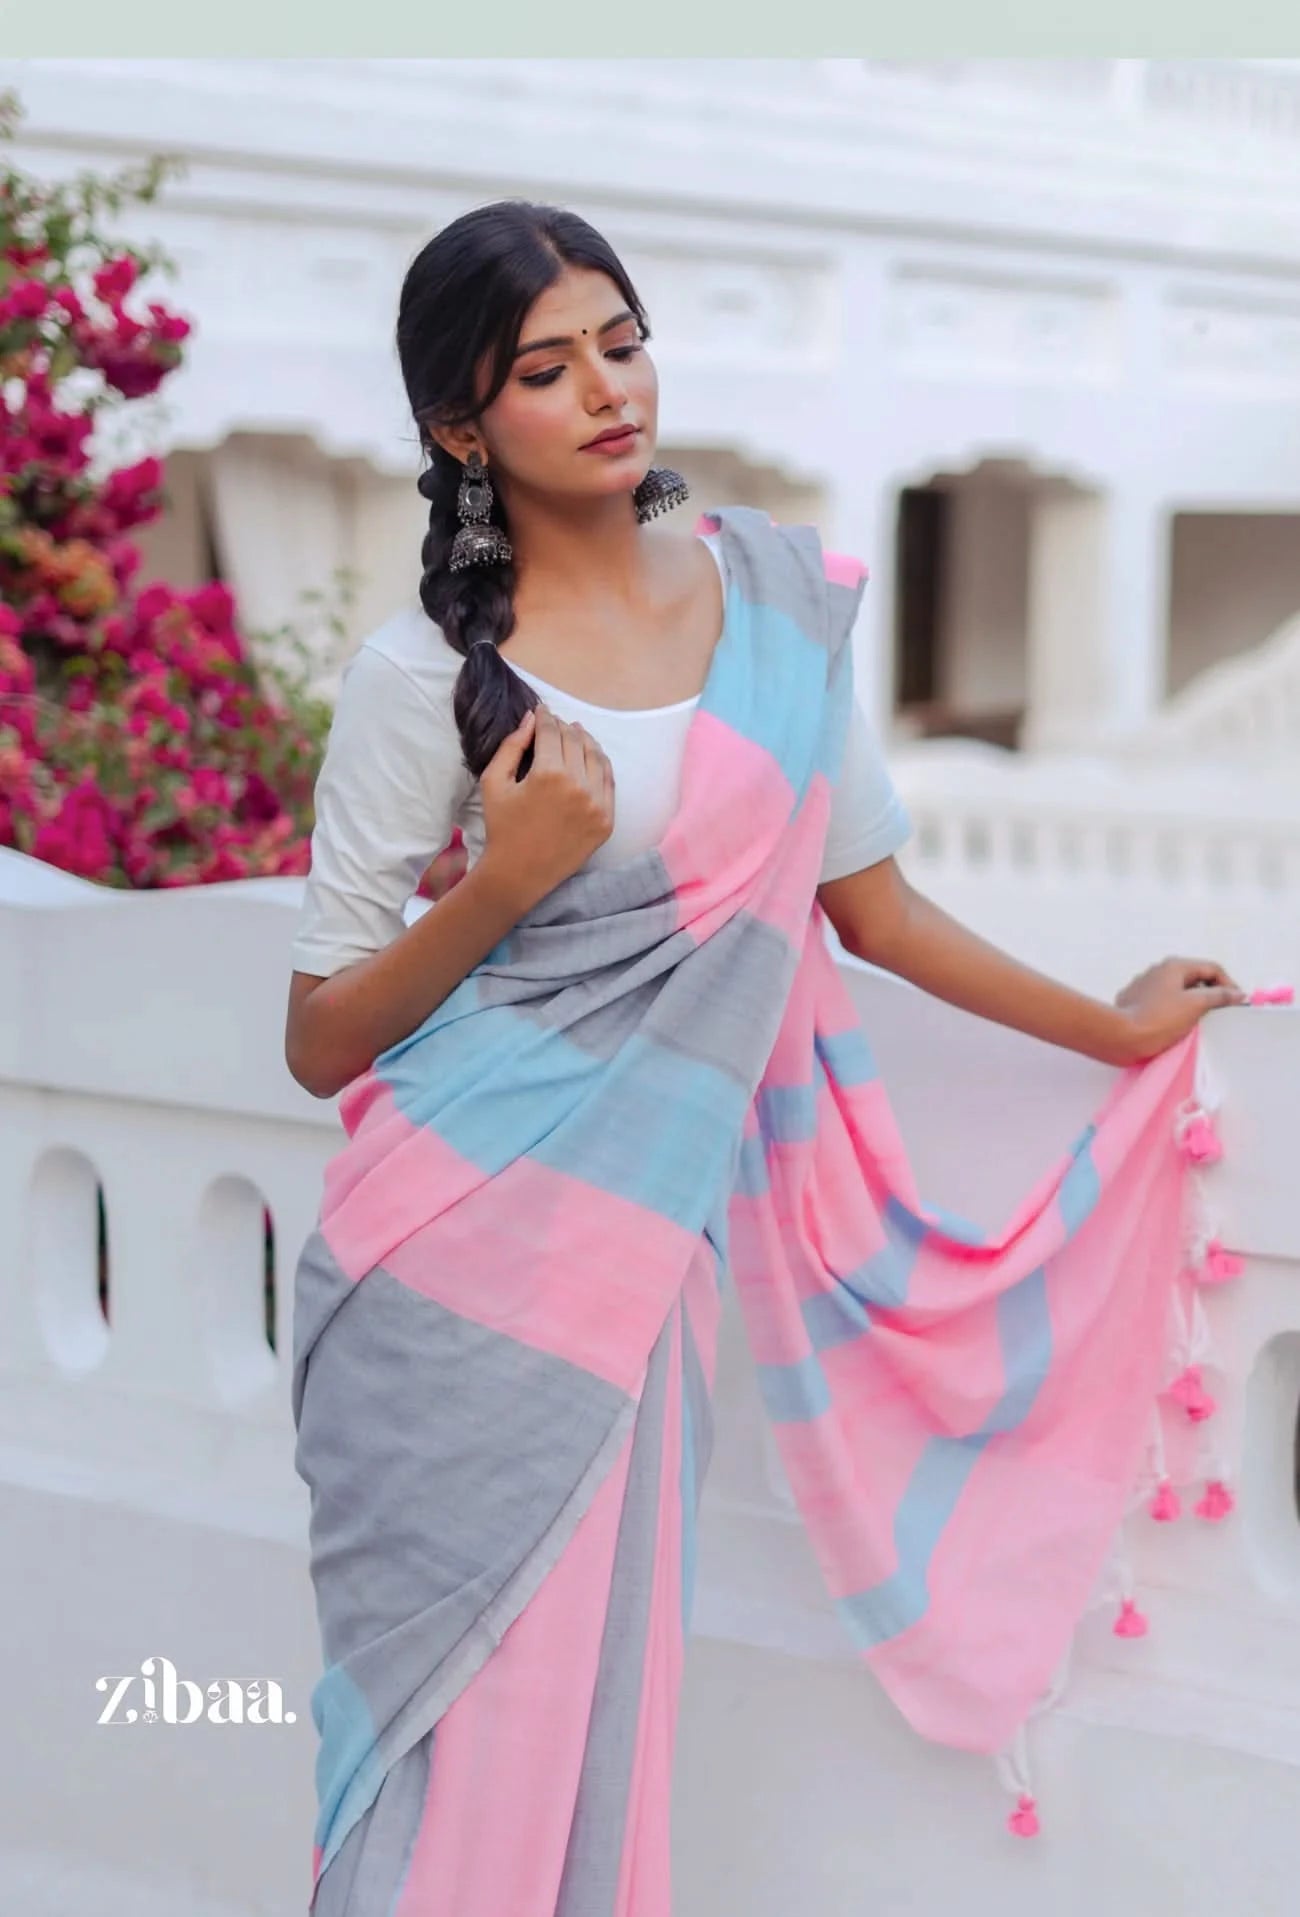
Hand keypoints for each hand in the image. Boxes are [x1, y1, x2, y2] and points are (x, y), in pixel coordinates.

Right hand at [477, 702, 613, 909]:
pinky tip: (590, 759)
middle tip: (557, 724)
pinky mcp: (606, 820)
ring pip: (597, 757)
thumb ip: (511, 745)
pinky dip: (600, 765)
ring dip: (586, 741)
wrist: (519, 873)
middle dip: (564, 727)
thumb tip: (531, 718)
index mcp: (548, 773)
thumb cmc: (502, 826)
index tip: (542, 711)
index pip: (552, 732)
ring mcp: (597, 804)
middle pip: (576, 741)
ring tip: (576, 735)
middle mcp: (578, 785)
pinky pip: (609, 782)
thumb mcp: (494, 781)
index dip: (546, 717)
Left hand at [1108, 956, 1246, 1065]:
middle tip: (1221, 1013)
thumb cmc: (1160, 1019)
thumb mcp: (1195, 1005)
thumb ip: (1219, 996)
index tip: (1236, 1004)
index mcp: (1174, 966)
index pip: (1211, 969)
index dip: (1228, 984)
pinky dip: (1172, 1010)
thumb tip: (1236, 993)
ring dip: (1191, 1003)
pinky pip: (1160, 1003)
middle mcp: (1157, 970)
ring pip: (1176, 991)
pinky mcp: (1133, 1002)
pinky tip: (1175, 1025)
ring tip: (1200, 1021)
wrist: (1122, 1036)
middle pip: (1194, 978)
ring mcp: (1143, 986)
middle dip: (1210, 993)